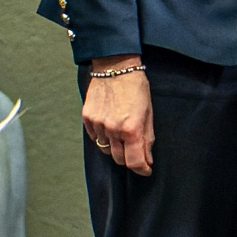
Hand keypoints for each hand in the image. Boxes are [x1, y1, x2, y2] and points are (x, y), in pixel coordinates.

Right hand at [82, 58, 153, 174]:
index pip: (135, 162)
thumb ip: (147, 138)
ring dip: (115, 148)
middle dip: (129, 159)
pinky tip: (110, 126)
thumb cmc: (136, 87)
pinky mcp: (87, 118)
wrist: (115, 66)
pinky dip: (103, 137)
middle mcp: (113, 129)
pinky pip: (95, 137)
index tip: (146, 169)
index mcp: (131, 129)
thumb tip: (147, 159)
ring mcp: (98, 124)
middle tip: (135, 151)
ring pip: (105, 149)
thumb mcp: (148, 113)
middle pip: (119, 159)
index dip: (142, 169)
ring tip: (122, 134)